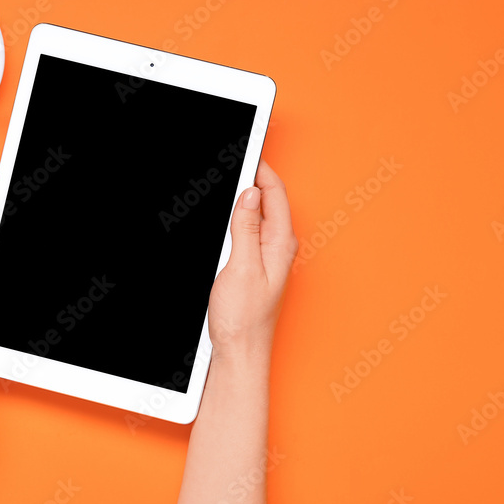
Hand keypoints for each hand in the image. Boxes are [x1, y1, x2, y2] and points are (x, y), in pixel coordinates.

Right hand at [207, 159, 296, 361]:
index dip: (260, 168)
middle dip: (251, 178)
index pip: (274, 192)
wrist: (239, 354)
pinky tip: (223, 219)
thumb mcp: (241, 267)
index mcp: (280, 244)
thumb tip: (249, 195)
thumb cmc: (243, 320)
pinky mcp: (254, 267)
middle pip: (266, 200)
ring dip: (242, 200)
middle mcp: (278, 248)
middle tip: (234, 159)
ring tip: (228, 182)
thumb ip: (246, 229)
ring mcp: (267, 257)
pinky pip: (248, 233)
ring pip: (256, 216)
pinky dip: (236, 220)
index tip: (247, 149)